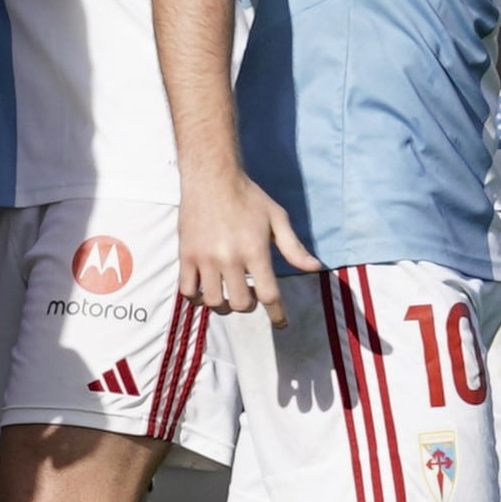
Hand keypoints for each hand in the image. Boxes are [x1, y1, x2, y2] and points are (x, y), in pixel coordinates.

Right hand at [178, 166, 318, 322]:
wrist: (211, 177)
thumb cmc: (248, 196)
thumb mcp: (277, 218)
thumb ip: (293, 247)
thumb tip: (315, 268)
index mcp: (255, 250)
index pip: (269, 294)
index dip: (277, 314)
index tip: (281, 323)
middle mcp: (229, 258)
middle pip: (241, 303)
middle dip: (249, 305)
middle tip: (249, 294)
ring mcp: (204, 258)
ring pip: (213, 301)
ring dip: (224, 304)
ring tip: (227, 294)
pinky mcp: (185, 255)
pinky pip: (188, 290)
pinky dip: (197, 297)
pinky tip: (205, 290)